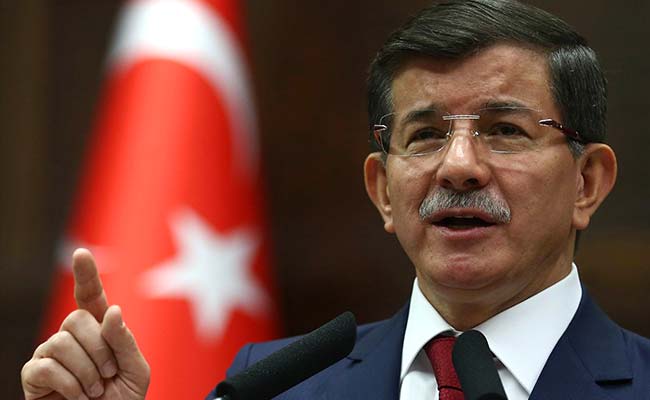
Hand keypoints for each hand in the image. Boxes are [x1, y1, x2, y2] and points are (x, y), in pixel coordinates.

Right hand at [21, 249, 149, 399]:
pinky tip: (77, 397)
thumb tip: (112, 311)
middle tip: (109, 375)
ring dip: (86, 371)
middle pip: (76, 318)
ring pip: (60, 341)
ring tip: (95, 391)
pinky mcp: (34, 375)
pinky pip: (44, 366)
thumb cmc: (122, 399)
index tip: (81, 253)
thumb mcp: (135, 370)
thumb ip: (125, 341)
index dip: (85, 275)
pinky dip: (69, 384)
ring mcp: (51, 353)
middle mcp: (72, 336)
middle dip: (99, 348)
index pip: (90, 296)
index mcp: (100, 330)